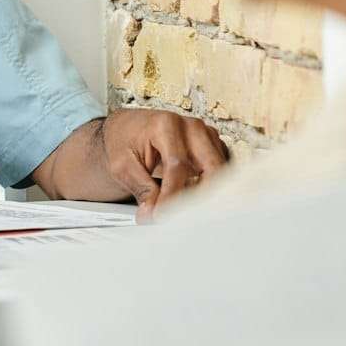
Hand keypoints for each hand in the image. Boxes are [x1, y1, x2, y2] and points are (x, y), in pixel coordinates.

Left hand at [100, 108, 228, 216]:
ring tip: (188, 214)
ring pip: (221, 171)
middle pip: (211, 167)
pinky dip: (212, 190)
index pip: (177, 165)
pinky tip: (196, 204)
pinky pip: (222, 172)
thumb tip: (152, 213)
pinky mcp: (213, 148)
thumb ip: (141, 189)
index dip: (172, 195)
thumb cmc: (124, 141)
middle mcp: (192, 127)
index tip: (162, 216)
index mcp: (166, 125)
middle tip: (184, 219)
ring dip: (208, 195)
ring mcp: (206, 136)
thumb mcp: (122, 166)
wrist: (128, 128)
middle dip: (200, 197)